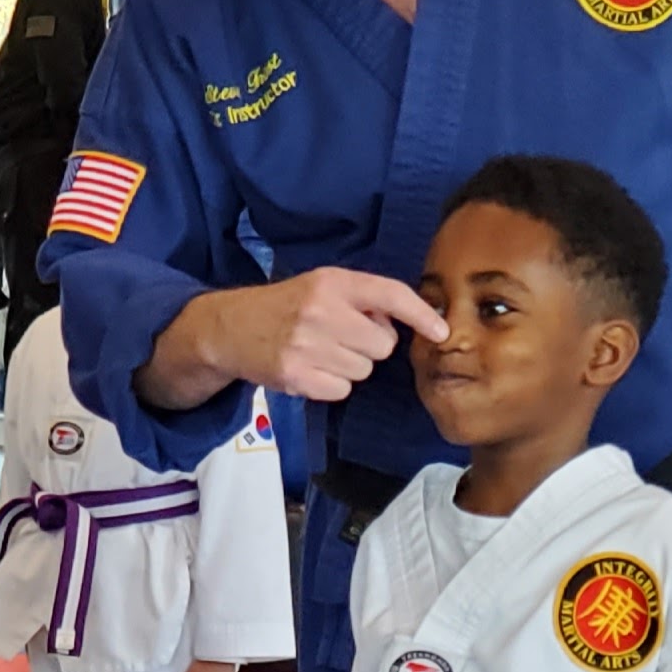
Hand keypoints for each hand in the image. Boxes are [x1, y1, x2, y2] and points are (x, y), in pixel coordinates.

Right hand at [136, 270, 447, 411]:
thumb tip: (403, 325)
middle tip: (341, 337)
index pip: (389, 294)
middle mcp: (321, 311)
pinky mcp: (297, 375)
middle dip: (369, 345)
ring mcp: (307, 345)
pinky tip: (310, 368)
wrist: (230, 328)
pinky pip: (342, 389)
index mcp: (332, 282)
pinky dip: (331, 384)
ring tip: (320, 351)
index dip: (421, 314)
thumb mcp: (320, 286)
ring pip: (364, 370)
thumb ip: (361, 299)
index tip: (441, 331)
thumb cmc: (285, 307)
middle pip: (383, 345)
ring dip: (349, 366)